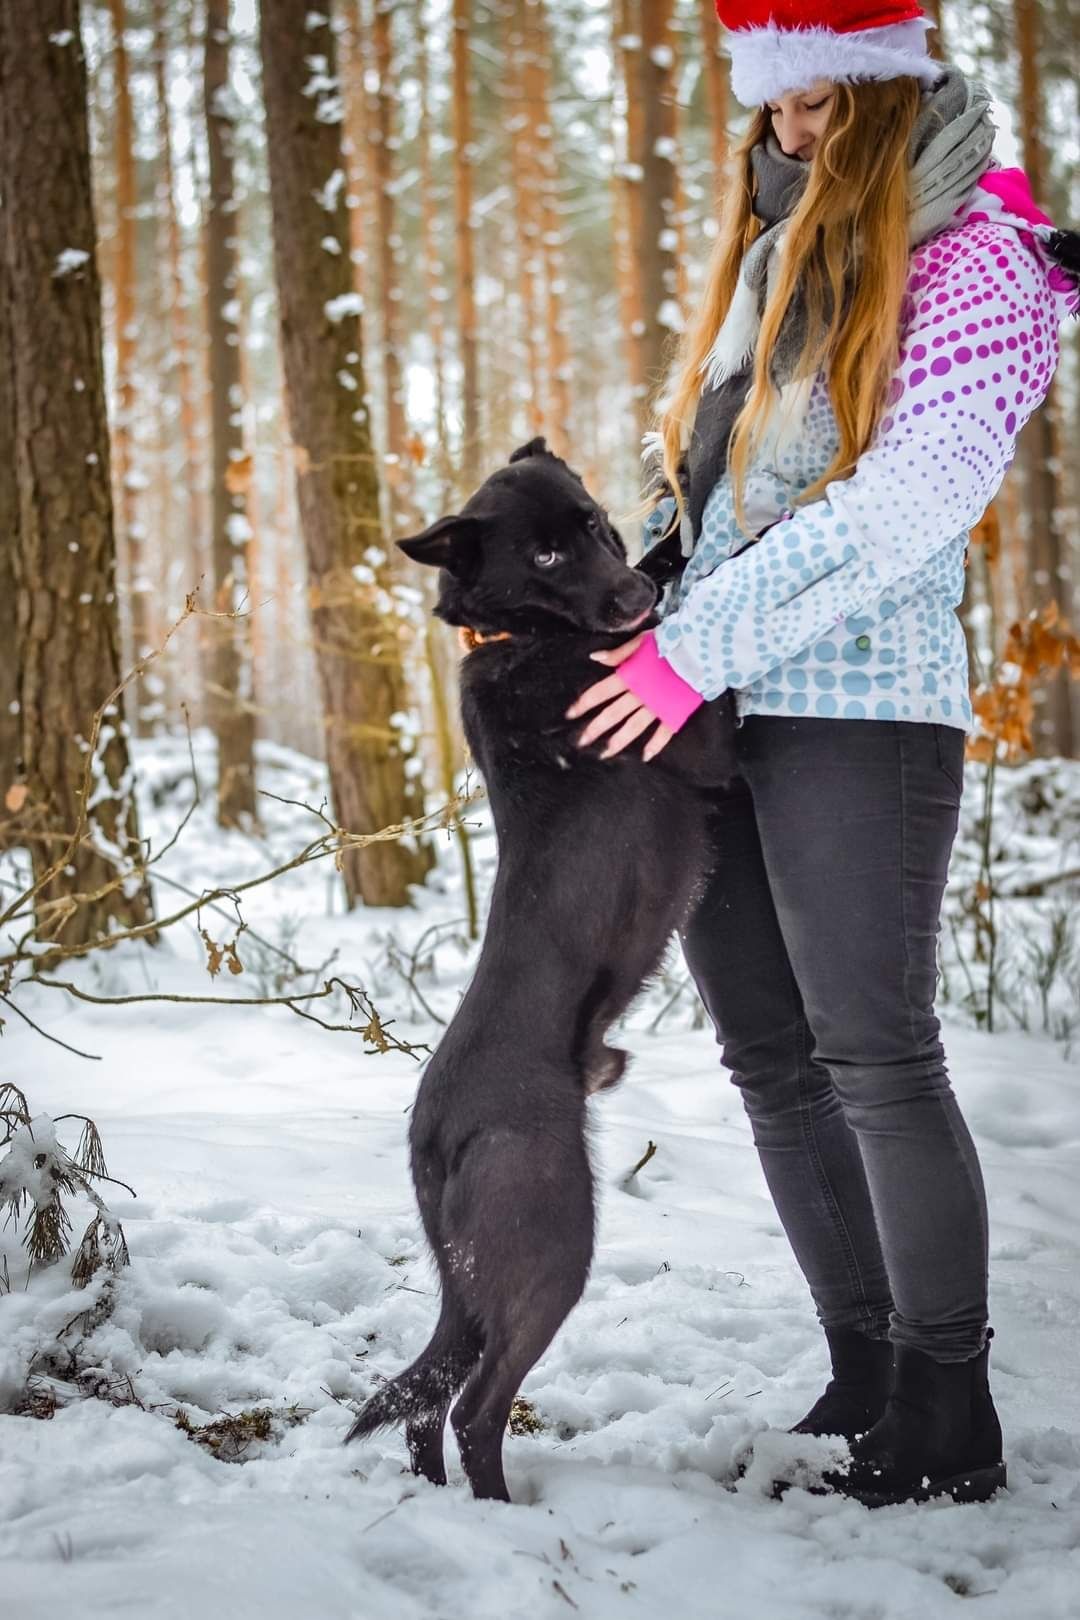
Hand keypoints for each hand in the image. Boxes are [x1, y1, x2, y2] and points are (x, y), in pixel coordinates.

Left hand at [565, 632, 675, 762]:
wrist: (703, 647)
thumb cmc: (672, 639)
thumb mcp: (642, 640)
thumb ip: (618, 652)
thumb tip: (595, 658)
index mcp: (630, 675)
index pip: (600, 692)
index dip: (584, 703)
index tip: (570, 714)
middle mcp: (640, 694)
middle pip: (612, 714)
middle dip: (595, 728)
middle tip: (581, 742)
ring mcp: (657, 705)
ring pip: (633, 726)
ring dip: (618, 741)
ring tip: (605, 753)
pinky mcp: (675, 711)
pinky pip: (664, 732)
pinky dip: (655, 745)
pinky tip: (645, 756)